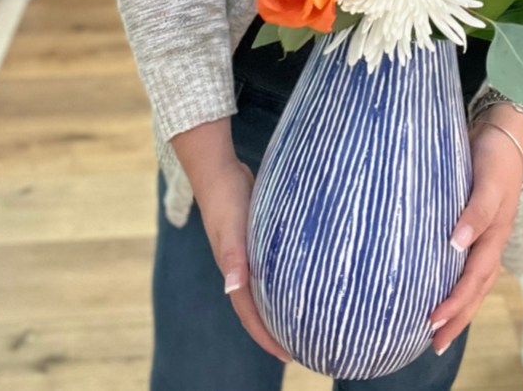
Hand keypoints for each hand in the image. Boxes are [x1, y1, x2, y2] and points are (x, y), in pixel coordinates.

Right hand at [171, 119, 290, 362]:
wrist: (218, 167)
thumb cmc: (226, 197)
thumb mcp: (231, 227)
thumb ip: (233, 257)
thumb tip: (233, 289)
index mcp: (233, 270)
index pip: (250, 313)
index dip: (267, 336)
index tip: (290, 355)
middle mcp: (239, 267)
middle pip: (257, 307)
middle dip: (276, 329)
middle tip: (304, 345)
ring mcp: (246, 252)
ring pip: (264, 288)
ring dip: (280, 305)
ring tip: (304, 319)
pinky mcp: (255, 237)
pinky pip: (270, 267)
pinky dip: (282, 279)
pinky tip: (301, 277)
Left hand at [429, 105, 522, 354]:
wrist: (501, 132)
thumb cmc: (494, 156)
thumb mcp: (488, 181)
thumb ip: (475, 211)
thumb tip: (456, 244)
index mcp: (493, 236)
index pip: (472, 280)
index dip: (454, 303)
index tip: (431, 322)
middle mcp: (488, 242)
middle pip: (473, 289)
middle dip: (455, 318)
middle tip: (433, 344)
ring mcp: (482, 236)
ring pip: (470, 280)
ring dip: (455, 305)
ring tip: (435, 328)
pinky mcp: (471, 224)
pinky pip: (463, 262)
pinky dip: (452, 280)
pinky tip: (435, 285)